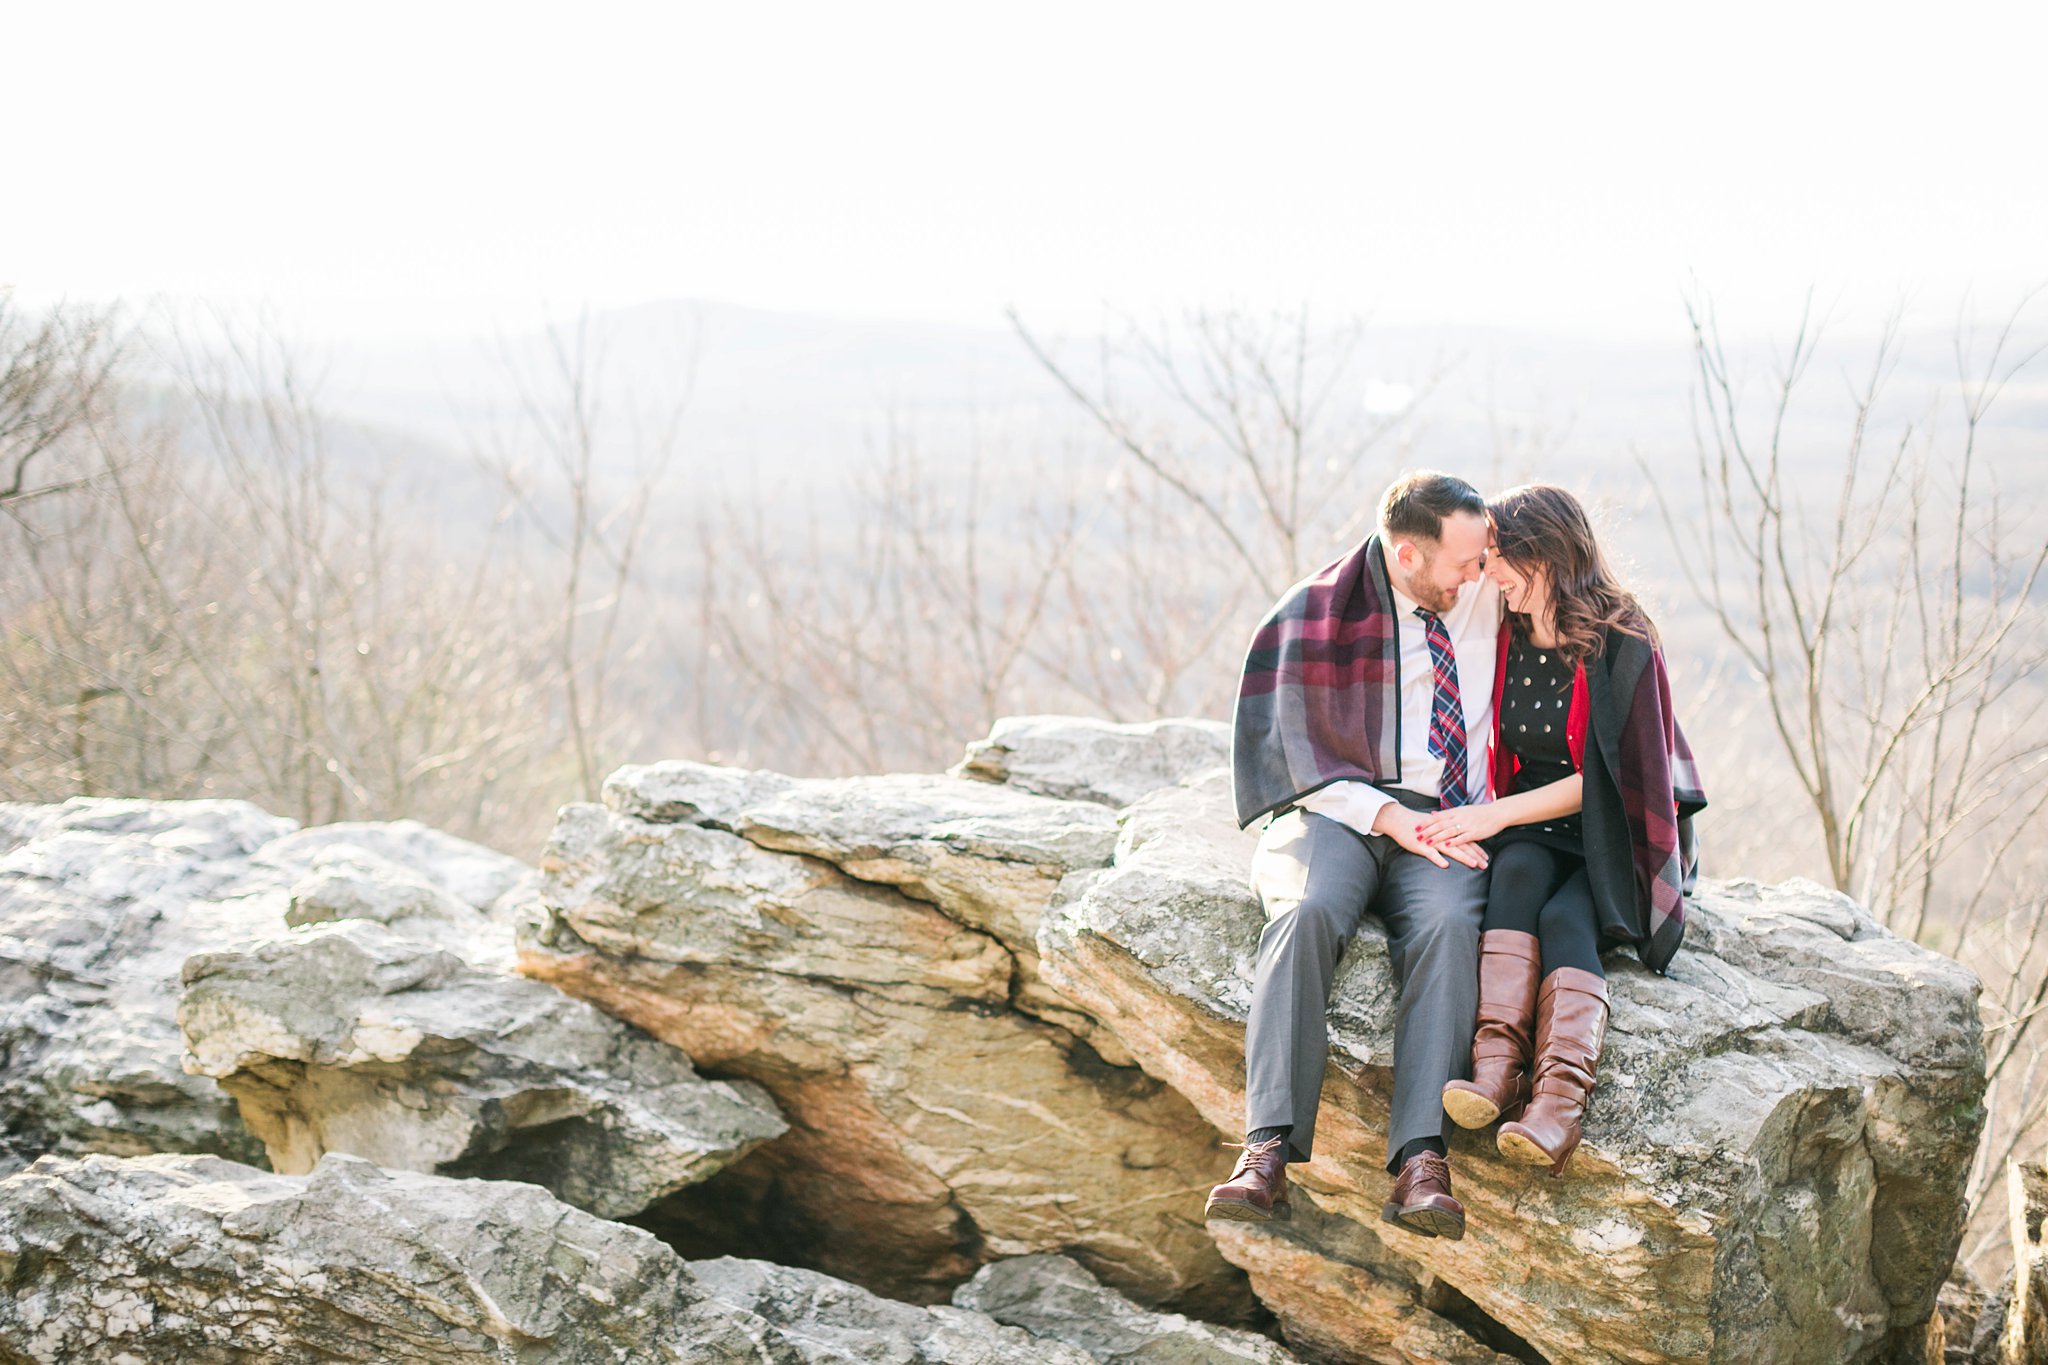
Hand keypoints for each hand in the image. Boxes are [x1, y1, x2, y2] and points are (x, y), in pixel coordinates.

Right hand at [1373, 804, 1488, 870]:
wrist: (1399, 819)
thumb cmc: (1417, 825)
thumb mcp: (1434, 827)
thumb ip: (1446, 833)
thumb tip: (1456, 837)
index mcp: (1446, 831)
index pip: (1465, 840)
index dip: (1476, 849)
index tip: (1486, 857)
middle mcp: (1442, 836)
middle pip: (1462, 846)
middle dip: (1475, 855)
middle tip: (1485, 865)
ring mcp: (1432, 841)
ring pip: (1450, 850)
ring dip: (1463, 857)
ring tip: (1474, 864)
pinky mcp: (1420, 846)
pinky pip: (1431, 853)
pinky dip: (1438, 859)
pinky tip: (1446, 866)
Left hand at [1413, 802, 1506, 847]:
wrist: (1497, 813)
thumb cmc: (1479, 812)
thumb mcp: (1461, 810)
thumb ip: (1447, 813)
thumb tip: (1432, 814)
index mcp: (1455, 812)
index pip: (1437, 817)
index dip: (1426, 822)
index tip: (1416, 827)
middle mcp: (1459, 817)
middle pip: (1440, 824)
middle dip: (1428, 831)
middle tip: (1417, 836)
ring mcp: (1467, 825)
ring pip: (1449, 831)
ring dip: (1437, 837)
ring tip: (1427, 842)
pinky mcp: (1475, 833)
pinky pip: (1463, 838)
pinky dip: (1454, 842)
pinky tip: (1446, 846)